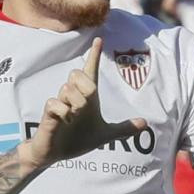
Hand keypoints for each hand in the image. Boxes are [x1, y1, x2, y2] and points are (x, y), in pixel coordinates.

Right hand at [20, 38, 146, 168]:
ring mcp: (60, 104)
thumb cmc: (77, 140)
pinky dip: (64, 112)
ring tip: (74, 118)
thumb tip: (145, 123)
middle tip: (85, 106)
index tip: (99, 39)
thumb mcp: (104, 135)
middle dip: (85, 87)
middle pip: (77, 73)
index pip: (91, 71)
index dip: (94, 55)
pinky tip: (65, 121)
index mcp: (87, 99)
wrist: (54, 154)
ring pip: (67, 88)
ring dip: (75, 104)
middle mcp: (73, 97)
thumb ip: (123, 129)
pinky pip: (55, 103)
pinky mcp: (48, 114)